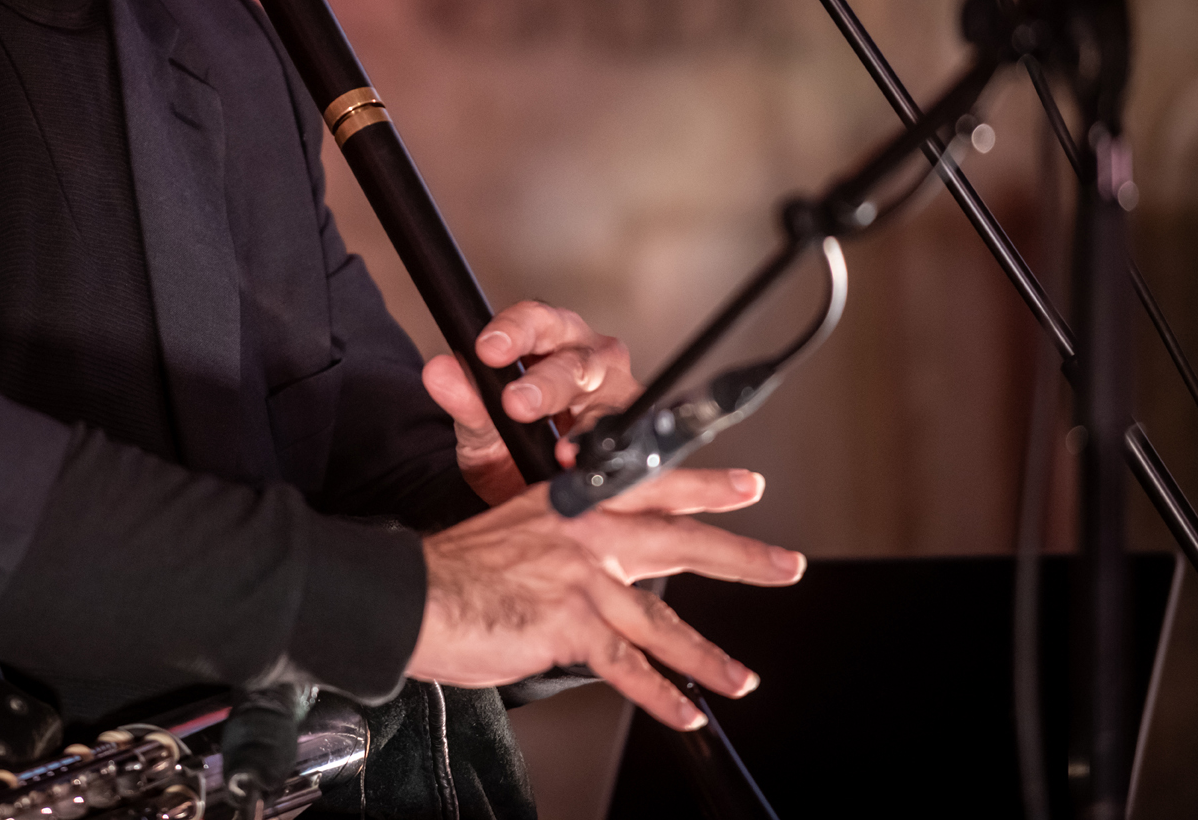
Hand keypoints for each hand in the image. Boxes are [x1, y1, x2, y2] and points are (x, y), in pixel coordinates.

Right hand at [405, 467, 804, 729]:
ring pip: (662, 619)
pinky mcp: (570, 623)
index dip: (702, 486)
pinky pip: (628, 665)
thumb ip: (558, 546)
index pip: (650, 485)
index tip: (745, 485)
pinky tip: (683, 711)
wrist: (412, 594)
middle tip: (785, 565)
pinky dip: (659, 694)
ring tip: (740, 679)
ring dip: (707, 656)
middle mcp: (584, 534)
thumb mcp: (512, 532)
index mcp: (571, 506)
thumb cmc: (453, 571)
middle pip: (679, 540)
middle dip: (740, 555)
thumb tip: (589, 574)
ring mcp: (581, 579)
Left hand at [421, 301, 638, 504]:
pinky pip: (630, 440)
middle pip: (575, 361)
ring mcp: (618, 393)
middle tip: (516, 405)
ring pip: (609, 400)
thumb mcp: (478, 424)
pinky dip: (610, 455)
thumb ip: (463, 399)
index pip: (535, 320)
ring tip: (564, 451)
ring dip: (588, 425)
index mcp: (549, 336)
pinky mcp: (637, 431)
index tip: (487, 351)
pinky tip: (589, 470)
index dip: (514, 331)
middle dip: (545, 384)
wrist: (523, 486)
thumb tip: (438, 372)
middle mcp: (590, 357)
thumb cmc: (509, 435)